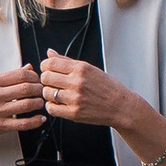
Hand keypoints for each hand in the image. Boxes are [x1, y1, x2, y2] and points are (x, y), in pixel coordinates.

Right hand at [0, 62, 43, 165]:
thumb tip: (28, 68)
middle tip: (42, 91)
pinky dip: (36, 121)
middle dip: (39, 89)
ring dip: (39, 103)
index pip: (20, 75)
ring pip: (27, 105)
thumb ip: (8, 76)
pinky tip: (40, 118)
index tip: (37, 80)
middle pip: (26, 88)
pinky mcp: (0, 126)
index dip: (34, 76)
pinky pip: (23, 123)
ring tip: (41, 102)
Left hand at [40, 53, 165, 165]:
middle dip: (45, 79)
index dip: (45, 66)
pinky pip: (52, 108)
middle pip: (46, 77)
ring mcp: (75, 98)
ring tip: (56, 93)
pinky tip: (58, 103)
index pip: (51, 63)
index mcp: (81, 69)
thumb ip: (67, 60)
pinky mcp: (74, 113)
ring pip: (47, 93)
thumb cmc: (107, 87)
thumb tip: (50, 52)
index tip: (47, 69)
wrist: (120, 106)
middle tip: (51, 82)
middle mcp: (77, 82)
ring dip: (48, 93)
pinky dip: (51, 105)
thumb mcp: (90, 68)